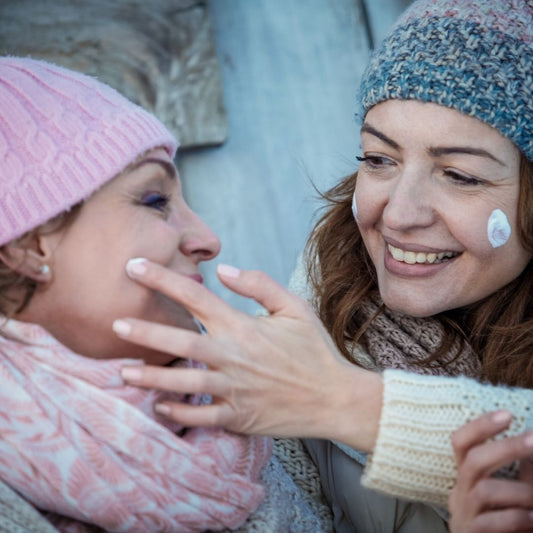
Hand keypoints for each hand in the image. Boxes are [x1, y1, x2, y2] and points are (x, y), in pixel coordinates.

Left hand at [116, 260, 381, 449]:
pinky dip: (177, 412)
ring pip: (182, 382)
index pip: (195, 296)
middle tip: (115, 323)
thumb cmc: (314, 350)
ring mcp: (233, 389)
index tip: (135, 267)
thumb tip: (223, 269)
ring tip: (123, 370)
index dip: (161, 278)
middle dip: (144, 331)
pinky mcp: (237, 416)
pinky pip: (199, 415)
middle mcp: (232, 356)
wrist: (334, 398)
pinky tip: (158, 405)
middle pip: (179, 340)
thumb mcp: (294, 307)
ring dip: (150, 376)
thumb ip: (258, 284)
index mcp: (243, 326)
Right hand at [448, 411, 532, 532]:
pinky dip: (516, 517)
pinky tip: (532, 519)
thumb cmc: (506, 526)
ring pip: (484, 490)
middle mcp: (460, 492)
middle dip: (505, 447)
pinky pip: (490, 522)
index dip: (480, 426)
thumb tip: (532, 443)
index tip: (507, 414)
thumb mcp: (514, 495)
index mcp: (467, 478)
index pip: (461, 442)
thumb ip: (523, 475)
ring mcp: (463, 515)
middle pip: (472, 461)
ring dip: (519, 491)